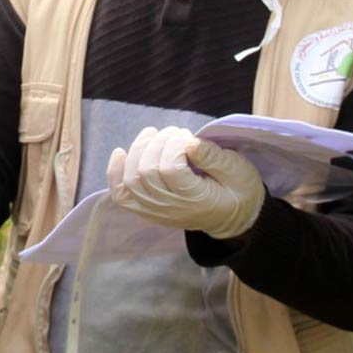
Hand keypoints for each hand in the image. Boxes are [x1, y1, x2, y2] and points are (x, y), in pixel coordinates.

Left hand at [106, 127, 265, 240]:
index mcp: (195, 200)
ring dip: (138, 150)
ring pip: (130, 180)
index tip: (188, 136)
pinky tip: (120, 153)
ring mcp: (155, 211)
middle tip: (176, 133)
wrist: (233, 219)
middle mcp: (170, 208)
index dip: (174, 145)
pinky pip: (121, 195)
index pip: (169, 169)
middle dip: (157, 143)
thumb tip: (189, 142)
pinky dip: (115, 173)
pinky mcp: (146, 209)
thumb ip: (213, 157)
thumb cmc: (238, 191)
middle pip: (145, 172)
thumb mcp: (237, 171)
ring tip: (154, 135)